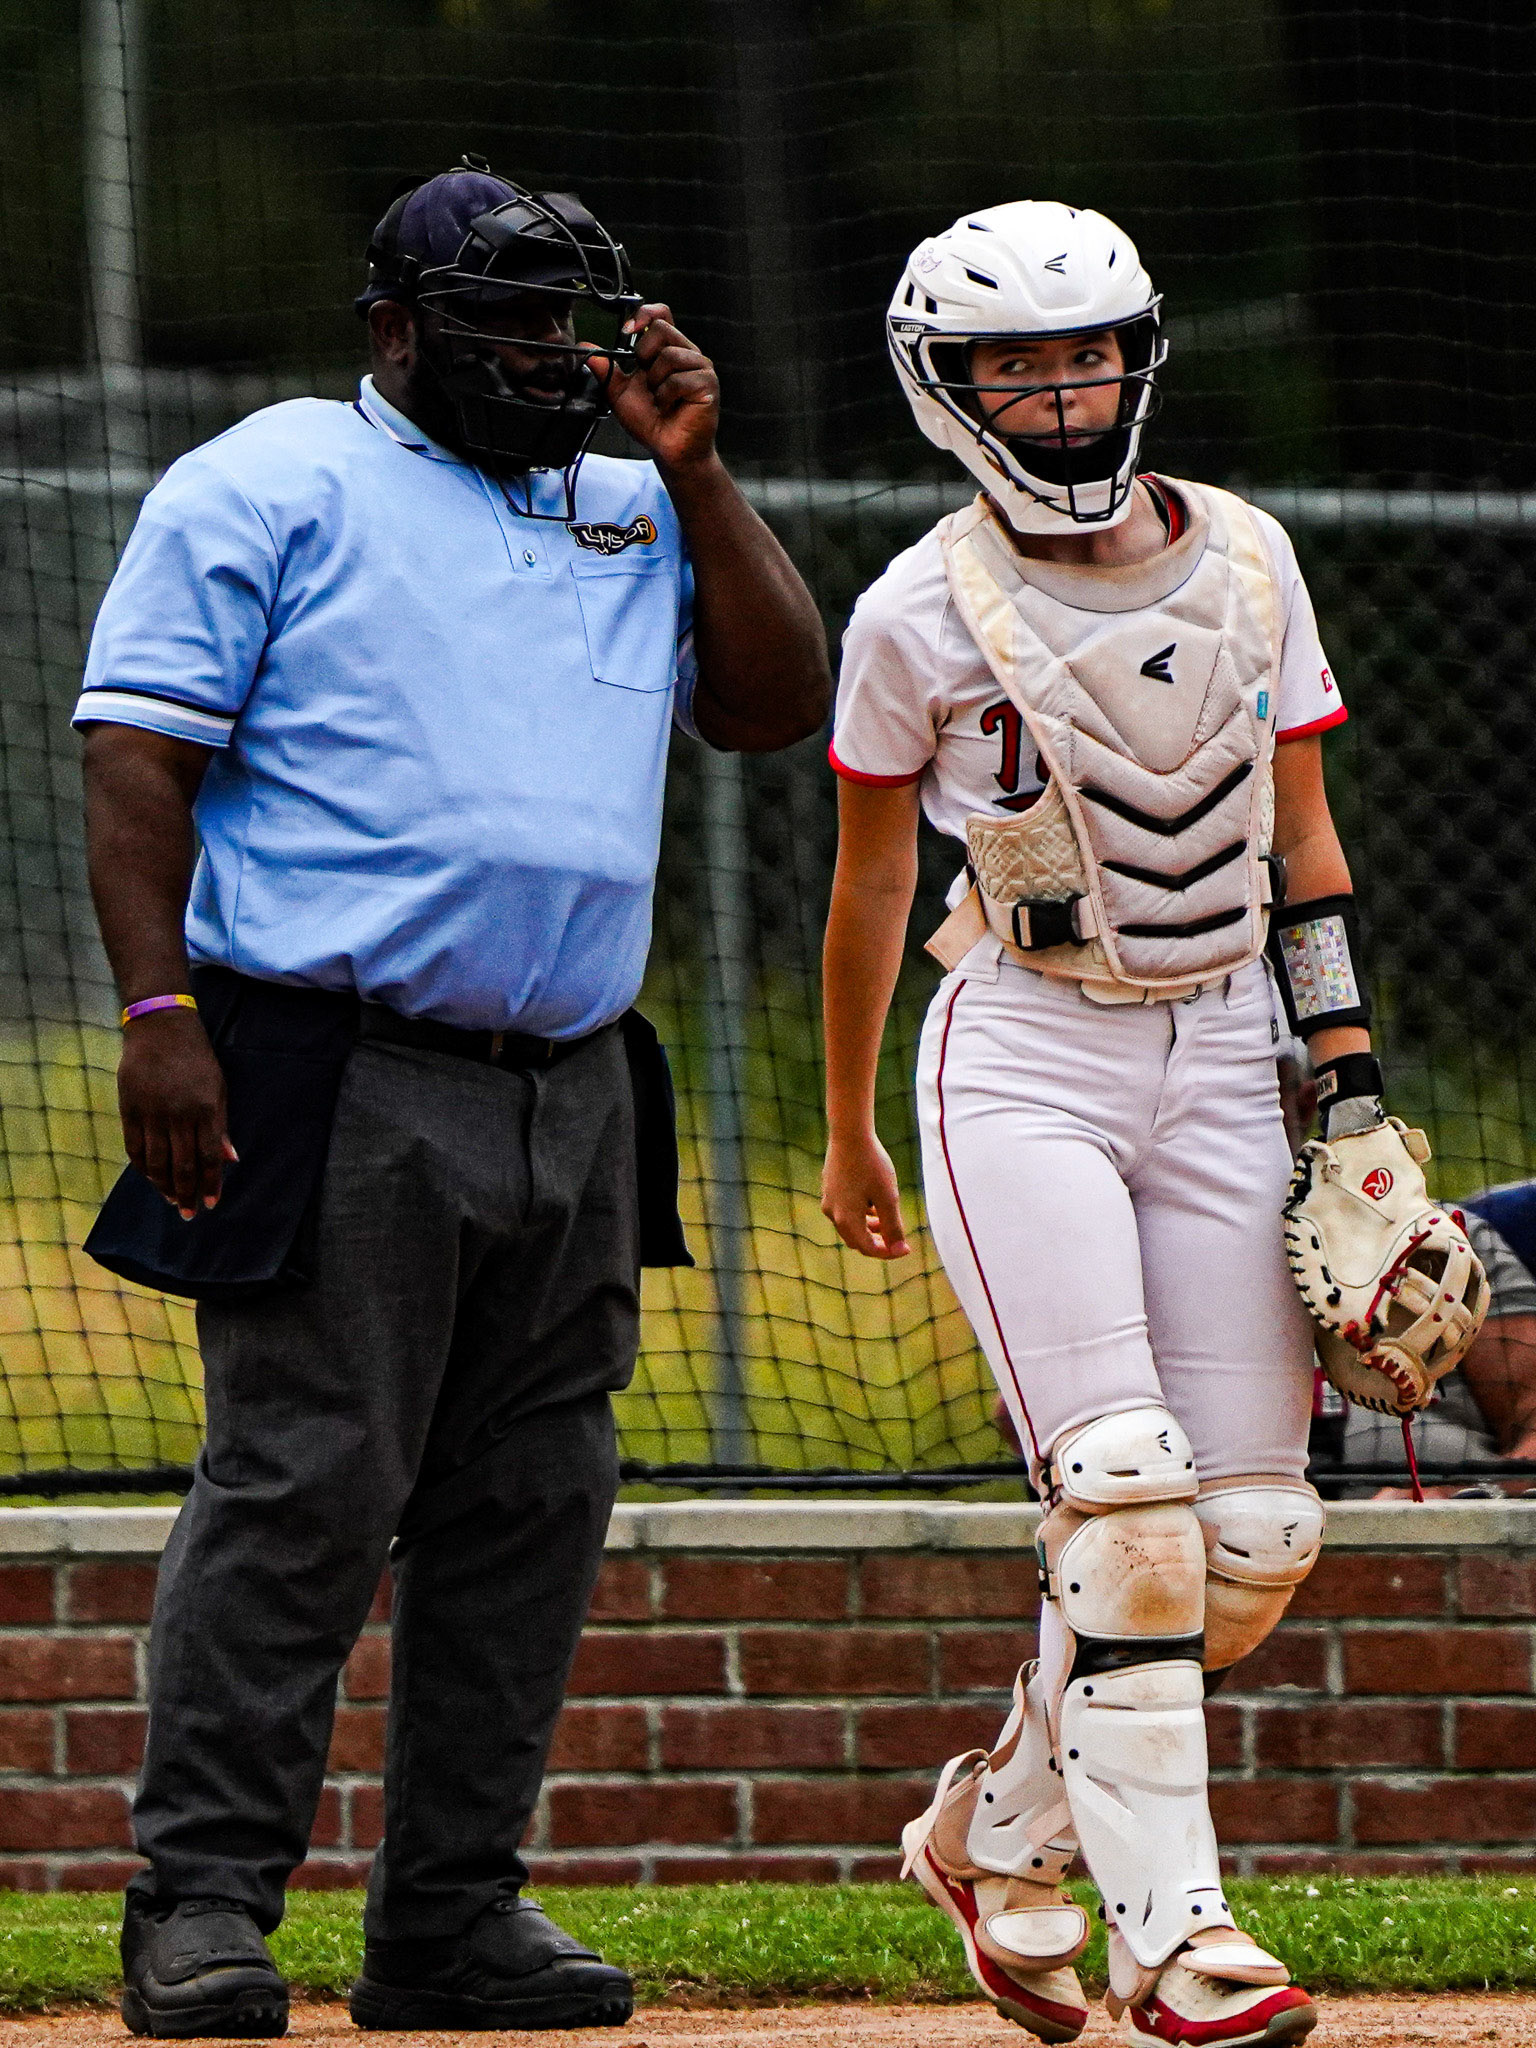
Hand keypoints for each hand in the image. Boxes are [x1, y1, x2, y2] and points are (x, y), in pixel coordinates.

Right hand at [117, 1009, 237, 1218]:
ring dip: (164, 1186)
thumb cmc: (197, 1058)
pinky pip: (134, 1148)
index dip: (210, 1184)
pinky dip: (142, 1168)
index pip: (209, 1158)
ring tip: (172, 1201)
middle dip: (187, 1193)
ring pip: (157, 1162)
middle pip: (182, 1166)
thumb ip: (221, 1126)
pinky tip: (151, 1179)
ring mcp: (152, 1113)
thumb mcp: (219, 1088)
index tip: (210, 1204)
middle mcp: (179, 1115)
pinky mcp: (129, 1109)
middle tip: (189, 1213)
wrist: (161, 1028)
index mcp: (206, 1110)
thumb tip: (230, 1160)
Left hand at [588, 303, 718, 473]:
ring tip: (659, 399)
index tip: (628, 330)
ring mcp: (700, 367)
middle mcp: (687, 353)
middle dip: (644, 355)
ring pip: (669, 356)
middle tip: (646, 382)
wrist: (668, 450)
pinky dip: (667, 396)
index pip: (662, 313)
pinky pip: (679, 379)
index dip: (645, 313)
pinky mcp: (707, 383)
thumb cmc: (651, 422)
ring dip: (655, 383)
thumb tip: (586, 349)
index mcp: (668, 349)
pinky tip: (670, 407)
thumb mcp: (620, 393)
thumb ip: (606, 370)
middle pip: (662, 329)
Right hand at [821, 1131, 910, 1259]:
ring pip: (850, 1225)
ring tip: (886, 1217)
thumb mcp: (888, 1197)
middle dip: (877, 1241)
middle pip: (856, 1240)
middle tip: (897, 1237)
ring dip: (869, 1227)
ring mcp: (829, 1200)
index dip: (888, 1252)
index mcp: (847, 1220)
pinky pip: (845, 1210)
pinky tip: (873, 1201)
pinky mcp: (829, 1188)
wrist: (849, 1133)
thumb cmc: (872, 1165)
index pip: (868, 1249)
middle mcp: (833, 1213)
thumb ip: (893, 1227)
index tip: (906, 1248)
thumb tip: (900, 1251)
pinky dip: (861, 1213)